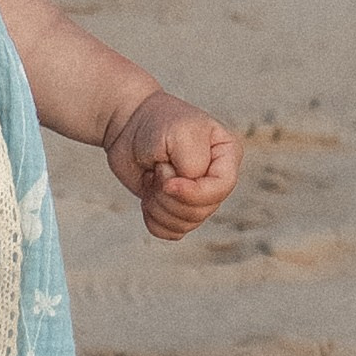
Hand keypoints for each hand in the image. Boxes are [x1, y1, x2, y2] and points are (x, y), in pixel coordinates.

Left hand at [104, 90, 241, 240]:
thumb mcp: (180, 133)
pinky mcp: (177, 209)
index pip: (221, 188)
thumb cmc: (157, 123)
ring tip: (152, 178)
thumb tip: (189, 189)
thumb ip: (193, 163)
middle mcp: (216, 179)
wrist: (129, 125)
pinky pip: (171, 232)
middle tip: (157, 169)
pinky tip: (148, 195)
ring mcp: (197, 196)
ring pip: (185, 223)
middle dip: (170, 195)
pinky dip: (154, 219)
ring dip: (159, 205)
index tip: (167, 181)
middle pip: (202, 210)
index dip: (193, 192)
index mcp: (227, 155)